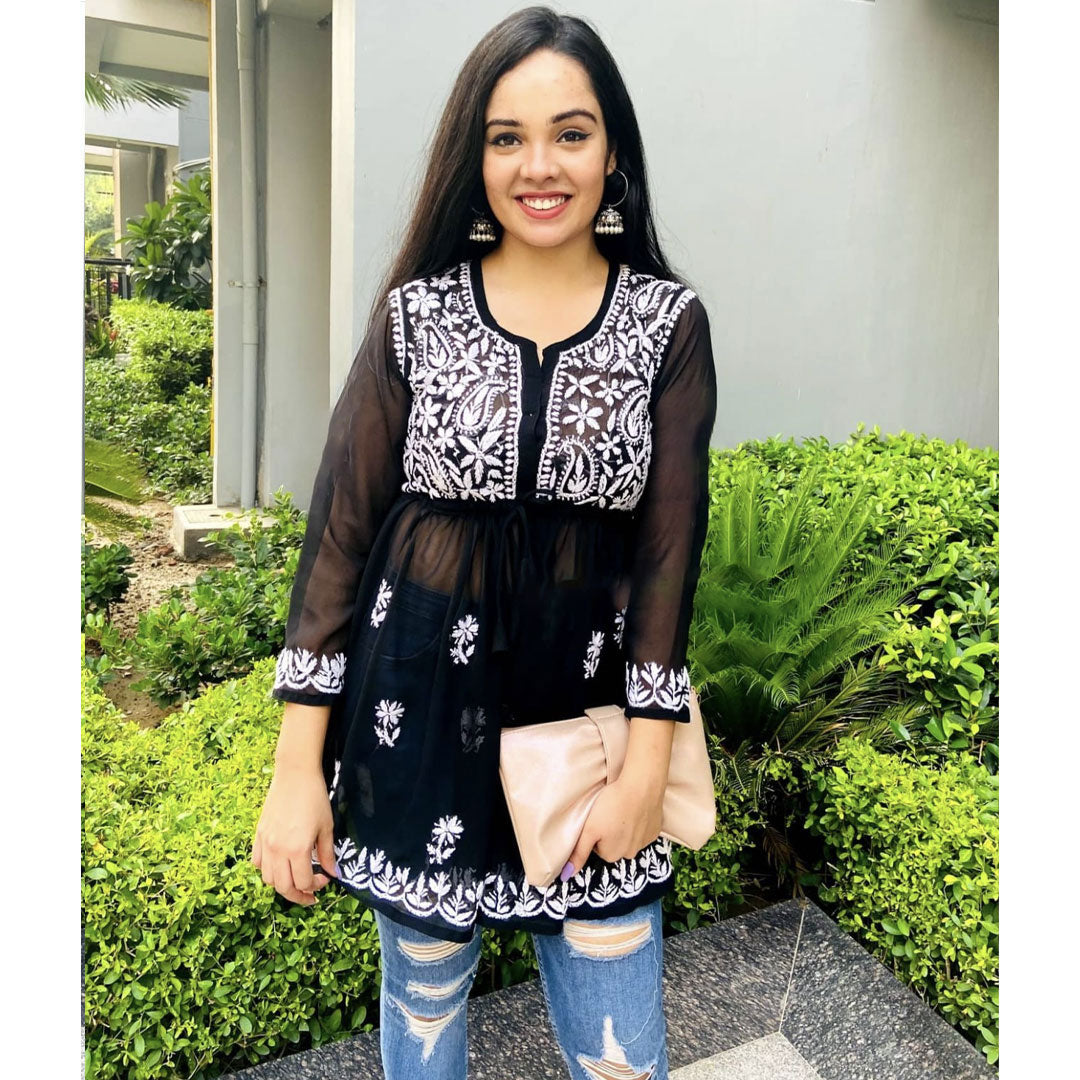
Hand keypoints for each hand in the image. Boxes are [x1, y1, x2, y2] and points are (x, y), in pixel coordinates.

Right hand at [251, 763, 335, 906]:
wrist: (295, 774)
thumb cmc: (314, 798)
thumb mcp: (327, 827)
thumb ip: (327, 854)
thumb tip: (333, 873)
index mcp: (297, 849)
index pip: (303, 882)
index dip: (316, 886)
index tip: (325, 879)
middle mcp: (278, 850)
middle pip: (283, 887)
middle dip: (298, 895)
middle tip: (310, 895)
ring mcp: (265, 843)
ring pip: (267, 878)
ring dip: (282, 884)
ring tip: (295, 880)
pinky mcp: (258, 834)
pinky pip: (257, 862)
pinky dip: (266, 870)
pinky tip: (279, 865)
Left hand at [565, 773, 663, 877]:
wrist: (641, 786)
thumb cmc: (612, 805)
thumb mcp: (589, 829)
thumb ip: (579, 853)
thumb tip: (567, 875)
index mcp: (611, 855)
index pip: (598, 847)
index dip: (596, 832)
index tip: (598, 819)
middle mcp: (630, 854)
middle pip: (614, 845)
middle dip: (611, 832)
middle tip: (609, 813)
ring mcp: (645, 843)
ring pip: (629, 838)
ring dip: (625, 827)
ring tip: (622, 809)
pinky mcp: (656, 830)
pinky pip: (643, 830)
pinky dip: (639, 822)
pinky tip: (636, 809)